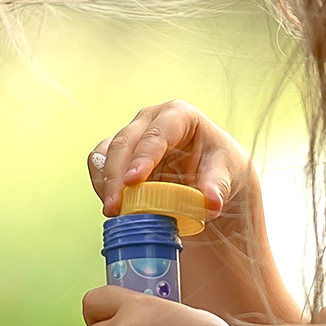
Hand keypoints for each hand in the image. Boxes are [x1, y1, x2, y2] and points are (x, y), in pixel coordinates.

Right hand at [87, 99, 260, 236]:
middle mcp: (150, 120)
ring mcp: (132, 135)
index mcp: (178, 115)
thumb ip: (217, 186)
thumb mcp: (226, 173)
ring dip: (105, 182)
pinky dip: (102, 185)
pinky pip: (99, 165)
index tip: (134, 181)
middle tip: (116, 207)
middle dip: (116, 175)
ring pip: (106, 153)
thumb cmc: (219, 166)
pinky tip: (113, 205)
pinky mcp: (118, 154)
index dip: (143, 157)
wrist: (210, 176)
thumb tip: (211, 203)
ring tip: (113, 210)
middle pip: (125, 142)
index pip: (158, 134)